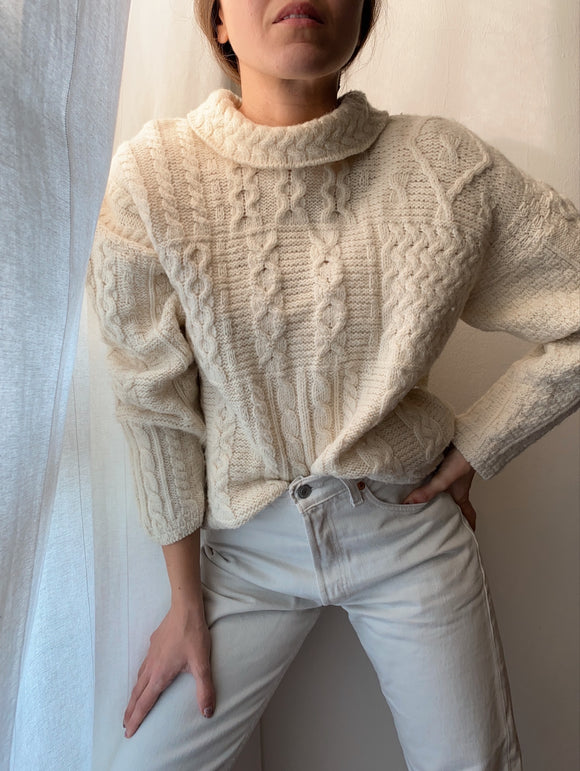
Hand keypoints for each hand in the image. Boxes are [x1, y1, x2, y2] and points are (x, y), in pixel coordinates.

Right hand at [123, 603, 215, 737]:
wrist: (185, 609)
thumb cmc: (193, 636)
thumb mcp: (202, 664)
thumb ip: (205, 690)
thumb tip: (207, 713)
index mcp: (160, 675)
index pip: (145, 703)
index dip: (136, 720)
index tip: (128, 733)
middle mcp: (151, 667)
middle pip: (137, 693)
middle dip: (130, 711)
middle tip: (124, 724)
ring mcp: (151, 654)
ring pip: (138, 678)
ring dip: (134, 694)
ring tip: (133, 703)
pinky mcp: (153, 643)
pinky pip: (144, 665)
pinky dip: (140, 676)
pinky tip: (146, 673)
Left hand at [403, 445, 476, 529]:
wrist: (467, 435)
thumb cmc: (464, 459)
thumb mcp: (445, 479)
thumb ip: (428, 491)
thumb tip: (410, 503)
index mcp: (460, 495)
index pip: (468, 514)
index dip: (468, 526)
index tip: (465, 536)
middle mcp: (455, 486)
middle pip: (452, 503)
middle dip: (445, 513)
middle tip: (434, 522)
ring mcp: (448, 475)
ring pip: (441, 489)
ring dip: (433, 495)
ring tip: (420, 502)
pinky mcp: (443, 463)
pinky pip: (434, 475)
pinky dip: (428, 479)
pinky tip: (417, 478)